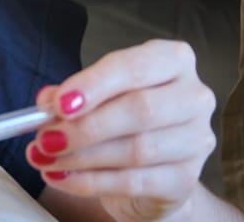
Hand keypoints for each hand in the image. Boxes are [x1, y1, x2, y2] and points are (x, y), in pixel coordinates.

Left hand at [28, 40, 217, 220]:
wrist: (151, 172)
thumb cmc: (122, 119)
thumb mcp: (95, 97)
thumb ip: (71, 96)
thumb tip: (48, 102)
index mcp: (172, 61)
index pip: (134, 67)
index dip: (95, 84)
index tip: (59, 104)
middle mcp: (194, 97)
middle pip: (141, 110)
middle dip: (86, 126)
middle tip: (46, 138)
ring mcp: (196, 140)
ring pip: (137, 149)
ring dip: (82, 157)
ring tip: (46, 158)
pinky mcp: (186, 180)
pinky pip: (133, 182)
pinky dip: (90, 181)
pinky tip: (61, 177)